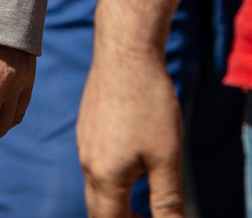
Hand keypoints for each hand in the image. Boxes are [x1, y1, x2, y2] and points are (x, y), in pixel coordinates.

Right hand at [78, 42, 182, 217]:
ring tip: (145, 196)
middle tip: (147, 217)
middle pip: (98, 209)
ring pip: (96, 184)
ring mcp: (84, 142)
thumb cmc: (149, 103)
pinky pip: (96, 162)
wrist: (125, 50)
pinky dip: (112, 175)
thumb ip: (167, 201)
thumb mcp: (167, 157)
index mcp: (105, 177)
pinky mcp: (88, 125)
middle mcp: (88, 163)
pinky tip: (135, 160)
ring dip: (117, 198)